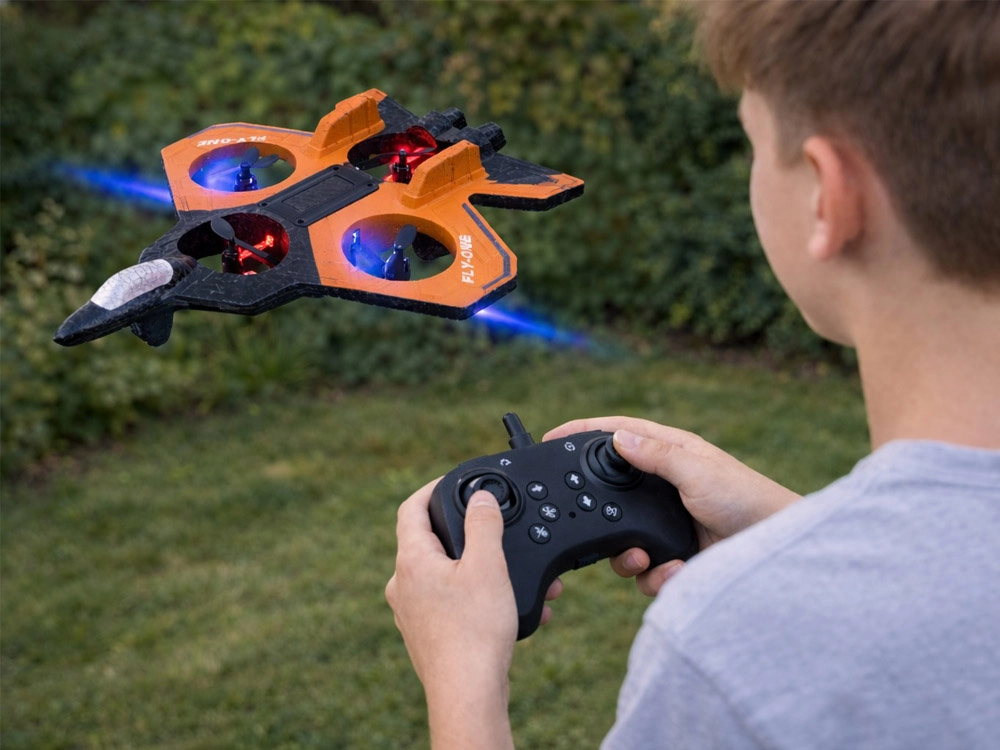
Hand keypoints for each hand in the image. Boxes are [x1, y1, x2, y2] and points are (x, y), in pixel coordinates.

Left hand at [385, 479, 561, 748]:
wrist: (468, 695)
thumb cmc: (475, 632)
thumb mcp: (488, 566)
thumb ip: (484, 524)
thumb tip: (480, 497)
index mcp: (412, 561)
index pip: (410, 507)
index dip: (431, 488)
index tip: (454, 482)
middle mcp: (403, 585)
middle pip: (431, 542)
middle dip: (471, 536)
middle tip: (496, 531)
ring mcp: (412, 614)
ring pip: (449, 577)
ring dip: (486, 572)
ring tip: (525, 579)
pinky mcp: (427, 637)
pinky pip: (455, 606)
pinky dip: (483, 599)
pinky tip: (520, 610)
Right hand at [544, 417, 800, 595]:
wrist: (775, 554)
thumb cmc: (747, 500)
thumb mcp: (697, 470)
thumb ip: (655, 456)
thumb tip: (616, 438)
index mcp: (670, 454)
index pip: (617, 435)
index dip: (584, 432)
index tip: (552, 436)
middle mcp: (664, 487)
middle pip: (610, 493)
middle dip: (601, 514)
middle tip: (592, 525)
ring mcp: (666, 523)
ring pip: (621, 539)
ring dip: (627, 554)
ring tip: (645, 558)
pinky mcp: (672, 555)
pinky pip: (644, 569)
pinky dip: (654, 575)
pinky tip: (673, 572)